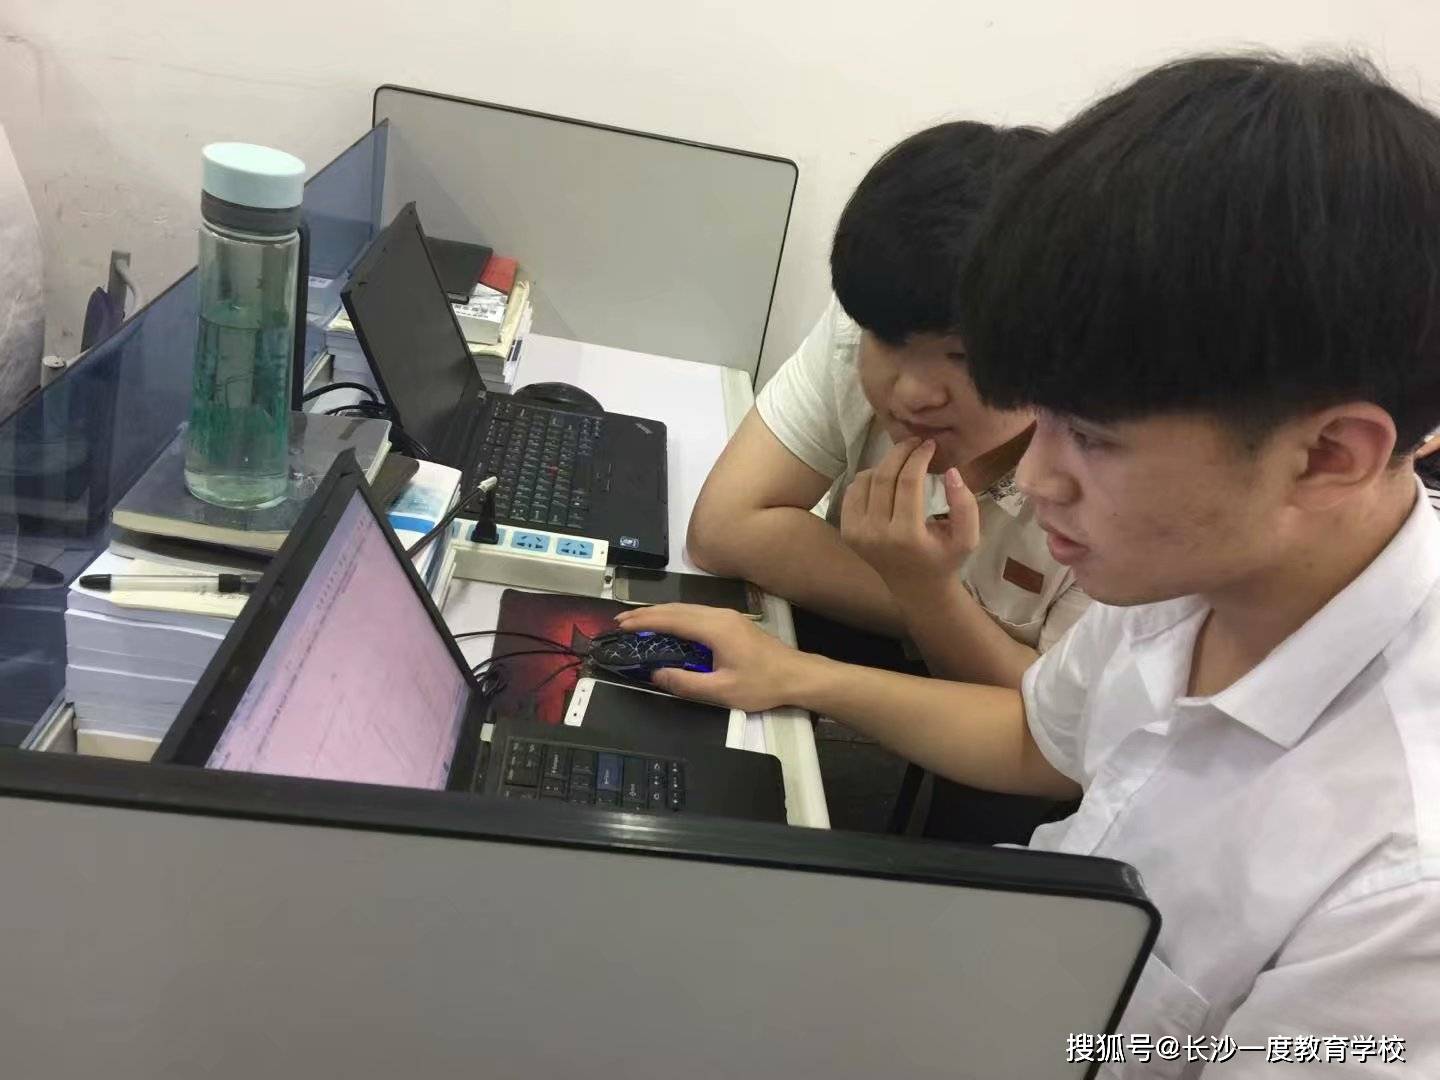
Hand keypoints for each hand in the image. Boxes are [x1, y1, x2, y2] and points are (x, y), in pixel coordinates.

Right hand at [611, 603, 812, 712]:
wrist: (797, 676)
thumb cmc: (762, 684)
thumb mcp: (721, 691)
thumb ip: (686, 683)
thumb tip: (657, 674)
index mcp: (715, 628)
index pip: (671, 619)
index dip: (643, 621)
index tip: (621, 625)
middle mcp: (719, 615)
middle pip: (676, 608)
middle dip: (647, 614)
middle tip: (622, 622)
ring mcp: (728, 616)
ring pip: (686, 608)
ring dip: (661, 614)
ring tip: (639, 622)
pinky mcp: (733, 622)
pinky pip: (697, 613)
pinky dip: (676, 617)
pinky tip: (669, 625)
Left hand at [840, 438, 979, 598]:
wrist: (915, 588)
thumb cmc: (944, 559)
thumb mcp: (967, 538)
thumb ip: (965, 505)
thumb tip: (951, 471)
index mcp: (906, 536)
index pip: (908, 482)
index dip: (919, 456)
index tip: (929, 444)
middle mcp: (876, 534)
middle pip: (884, 476)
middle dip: (900, 452)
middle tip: (915, 442)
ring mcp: (857, 533)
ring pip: (866, 480)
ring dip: (885, 465)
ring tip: (903, 463)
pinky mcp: (847, 532)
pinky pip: (853, 491)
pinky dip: (868, 478)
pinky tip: (886, 479)